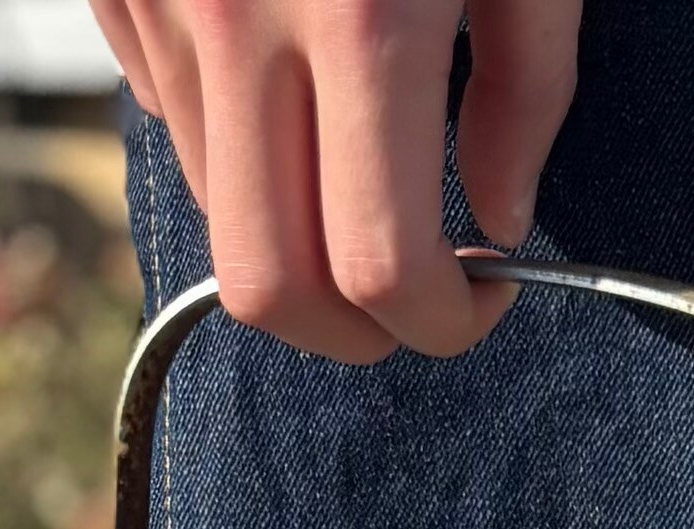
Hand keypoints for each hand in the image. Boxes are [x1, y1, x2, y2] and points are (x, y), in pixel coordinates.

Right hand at [87, 0, 580, 364]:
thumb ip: (531, 78)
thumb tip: (502, 219)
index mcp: (363, 16)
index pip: (379, 266)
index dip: (441, 321)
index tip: (480, 300)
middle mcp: (240, 20)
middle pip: (270, 283)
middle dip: (351, 330)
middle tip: (413, 295)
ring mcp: (162, 0)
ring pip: (217, 210)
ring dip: (294, 233)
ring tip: (357, 168)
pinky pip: (166, 115)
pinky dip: (233, 142)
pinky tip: (289, 84)